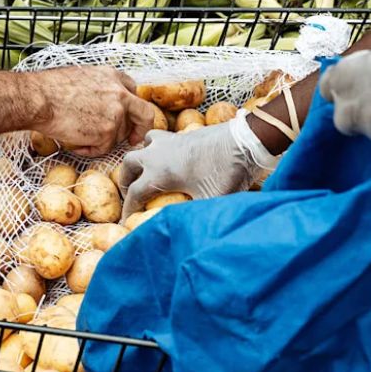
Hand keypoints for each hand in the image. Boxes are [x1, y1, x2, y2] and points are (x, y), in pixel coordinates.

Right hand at [28, 67, 156, 156]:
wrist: (39, 99)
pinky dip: (91, 150)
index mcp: (112, 76)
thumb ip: (98, 89)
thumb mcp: (81, 77)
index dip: (131, 107)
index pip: (133, 91)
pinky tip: (76, 144)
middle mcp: (119, 93)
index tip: (130, 118)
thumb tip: (100, 104)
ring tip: (79, 137)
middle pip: (143, 113)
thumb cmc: (49, 89)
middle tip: (133, 140)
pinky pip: (104, 148)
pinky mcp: (108, 131)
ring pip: (120, 135)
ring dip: (103, 140)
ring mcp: (116, 112)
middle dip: (141, 128)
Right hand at [118, 116, 276, 218]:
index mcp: (159, 173)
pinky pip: (161, 138)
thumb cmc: (226, 172)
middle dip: (126, 180)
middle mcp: (158, 154)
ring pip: (143, 144)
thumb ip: (195, 217)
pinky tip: (171, 158)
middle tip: (130, 193)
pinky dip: (158, 147)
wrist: (245, 141)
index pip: (134, 193)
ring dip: (140, 157)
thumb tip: (189, 237)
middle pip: (128, 164)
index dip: (128, 209)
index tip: (126, 221)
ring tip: (146, 170)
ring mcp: (171, 140)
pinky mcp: (184, 133)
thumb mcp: (210, 201)